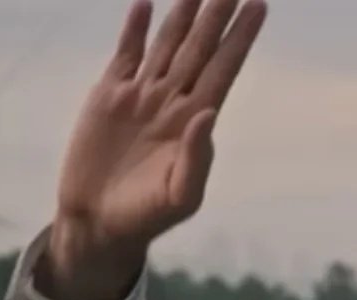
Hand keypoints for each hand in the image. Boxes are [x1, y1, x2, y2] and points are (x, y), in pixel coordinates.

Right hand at [41, 0, 266, 299]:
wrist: (98, 221)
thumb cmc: (147, 216)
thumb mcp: (180, 196)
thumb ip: (197, 158)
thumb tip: (208, 112)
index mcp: (195, 122)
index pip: (224, 70)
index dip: (240, 39)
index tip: (258, 6)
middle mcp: (172, 102)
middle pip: (200, 49)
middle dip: (216, 16)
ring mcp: (141, 96)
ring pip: (166, 45)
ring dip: (181, 15)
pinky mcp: (108, 97)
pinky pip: (125, 55)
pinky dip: (134, 31)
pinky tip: (145, 6)